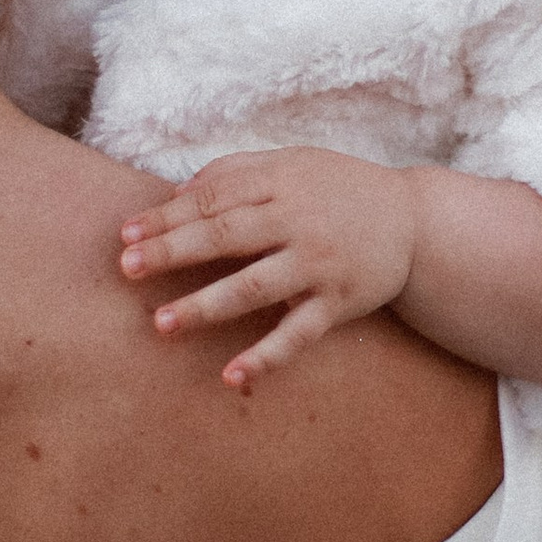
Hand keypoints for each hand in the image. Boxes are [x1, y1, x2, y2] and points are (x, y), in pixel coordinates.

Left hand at [118, 150, 426, 390]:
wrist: (415, 221)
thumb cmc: (340, 190)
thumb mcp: (293, 164)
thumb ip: (236, 172)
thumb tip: (174, 194)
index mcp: (281, 183)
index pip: (212, 199)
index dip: (167, 216)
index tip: (126, 234)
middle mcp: (298, 221)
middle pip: (225, 236)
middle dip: (172, 253)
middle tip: (127, 269)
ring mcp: (318, 265)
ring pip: (254, 287)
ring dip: (206, 306)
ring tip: (163, 323)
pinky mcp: (337, 304)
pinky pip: (296, 334)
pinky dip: (266, 357)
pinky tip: (232, 377)